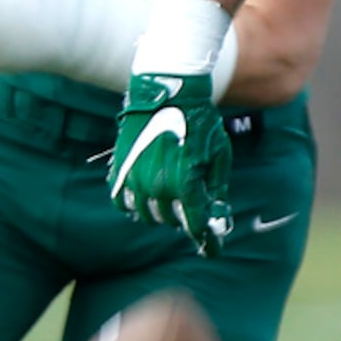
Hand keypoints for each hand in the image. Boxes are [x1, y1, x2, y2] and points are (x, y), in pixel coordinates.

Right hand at [110, 71, 233, 253]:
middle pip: (172, 221)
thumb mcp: (219, 155)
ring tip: (172, 200)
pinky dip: (135, 204)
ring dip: (162, 212)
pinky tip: (147, 197)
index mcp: (186, 185)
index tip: (212, 250)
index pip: (196, 225)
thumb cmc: (200, 121)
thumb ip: (217, 187)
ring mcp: (136, 179)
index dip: (206, 242)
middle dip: (185, 218)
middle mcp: (159, 187)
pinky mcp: (121, 168)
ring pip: (148, 214)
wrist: (170, 90)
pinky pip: (123, 201)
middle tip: (193, 210)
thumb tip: (217, 213)